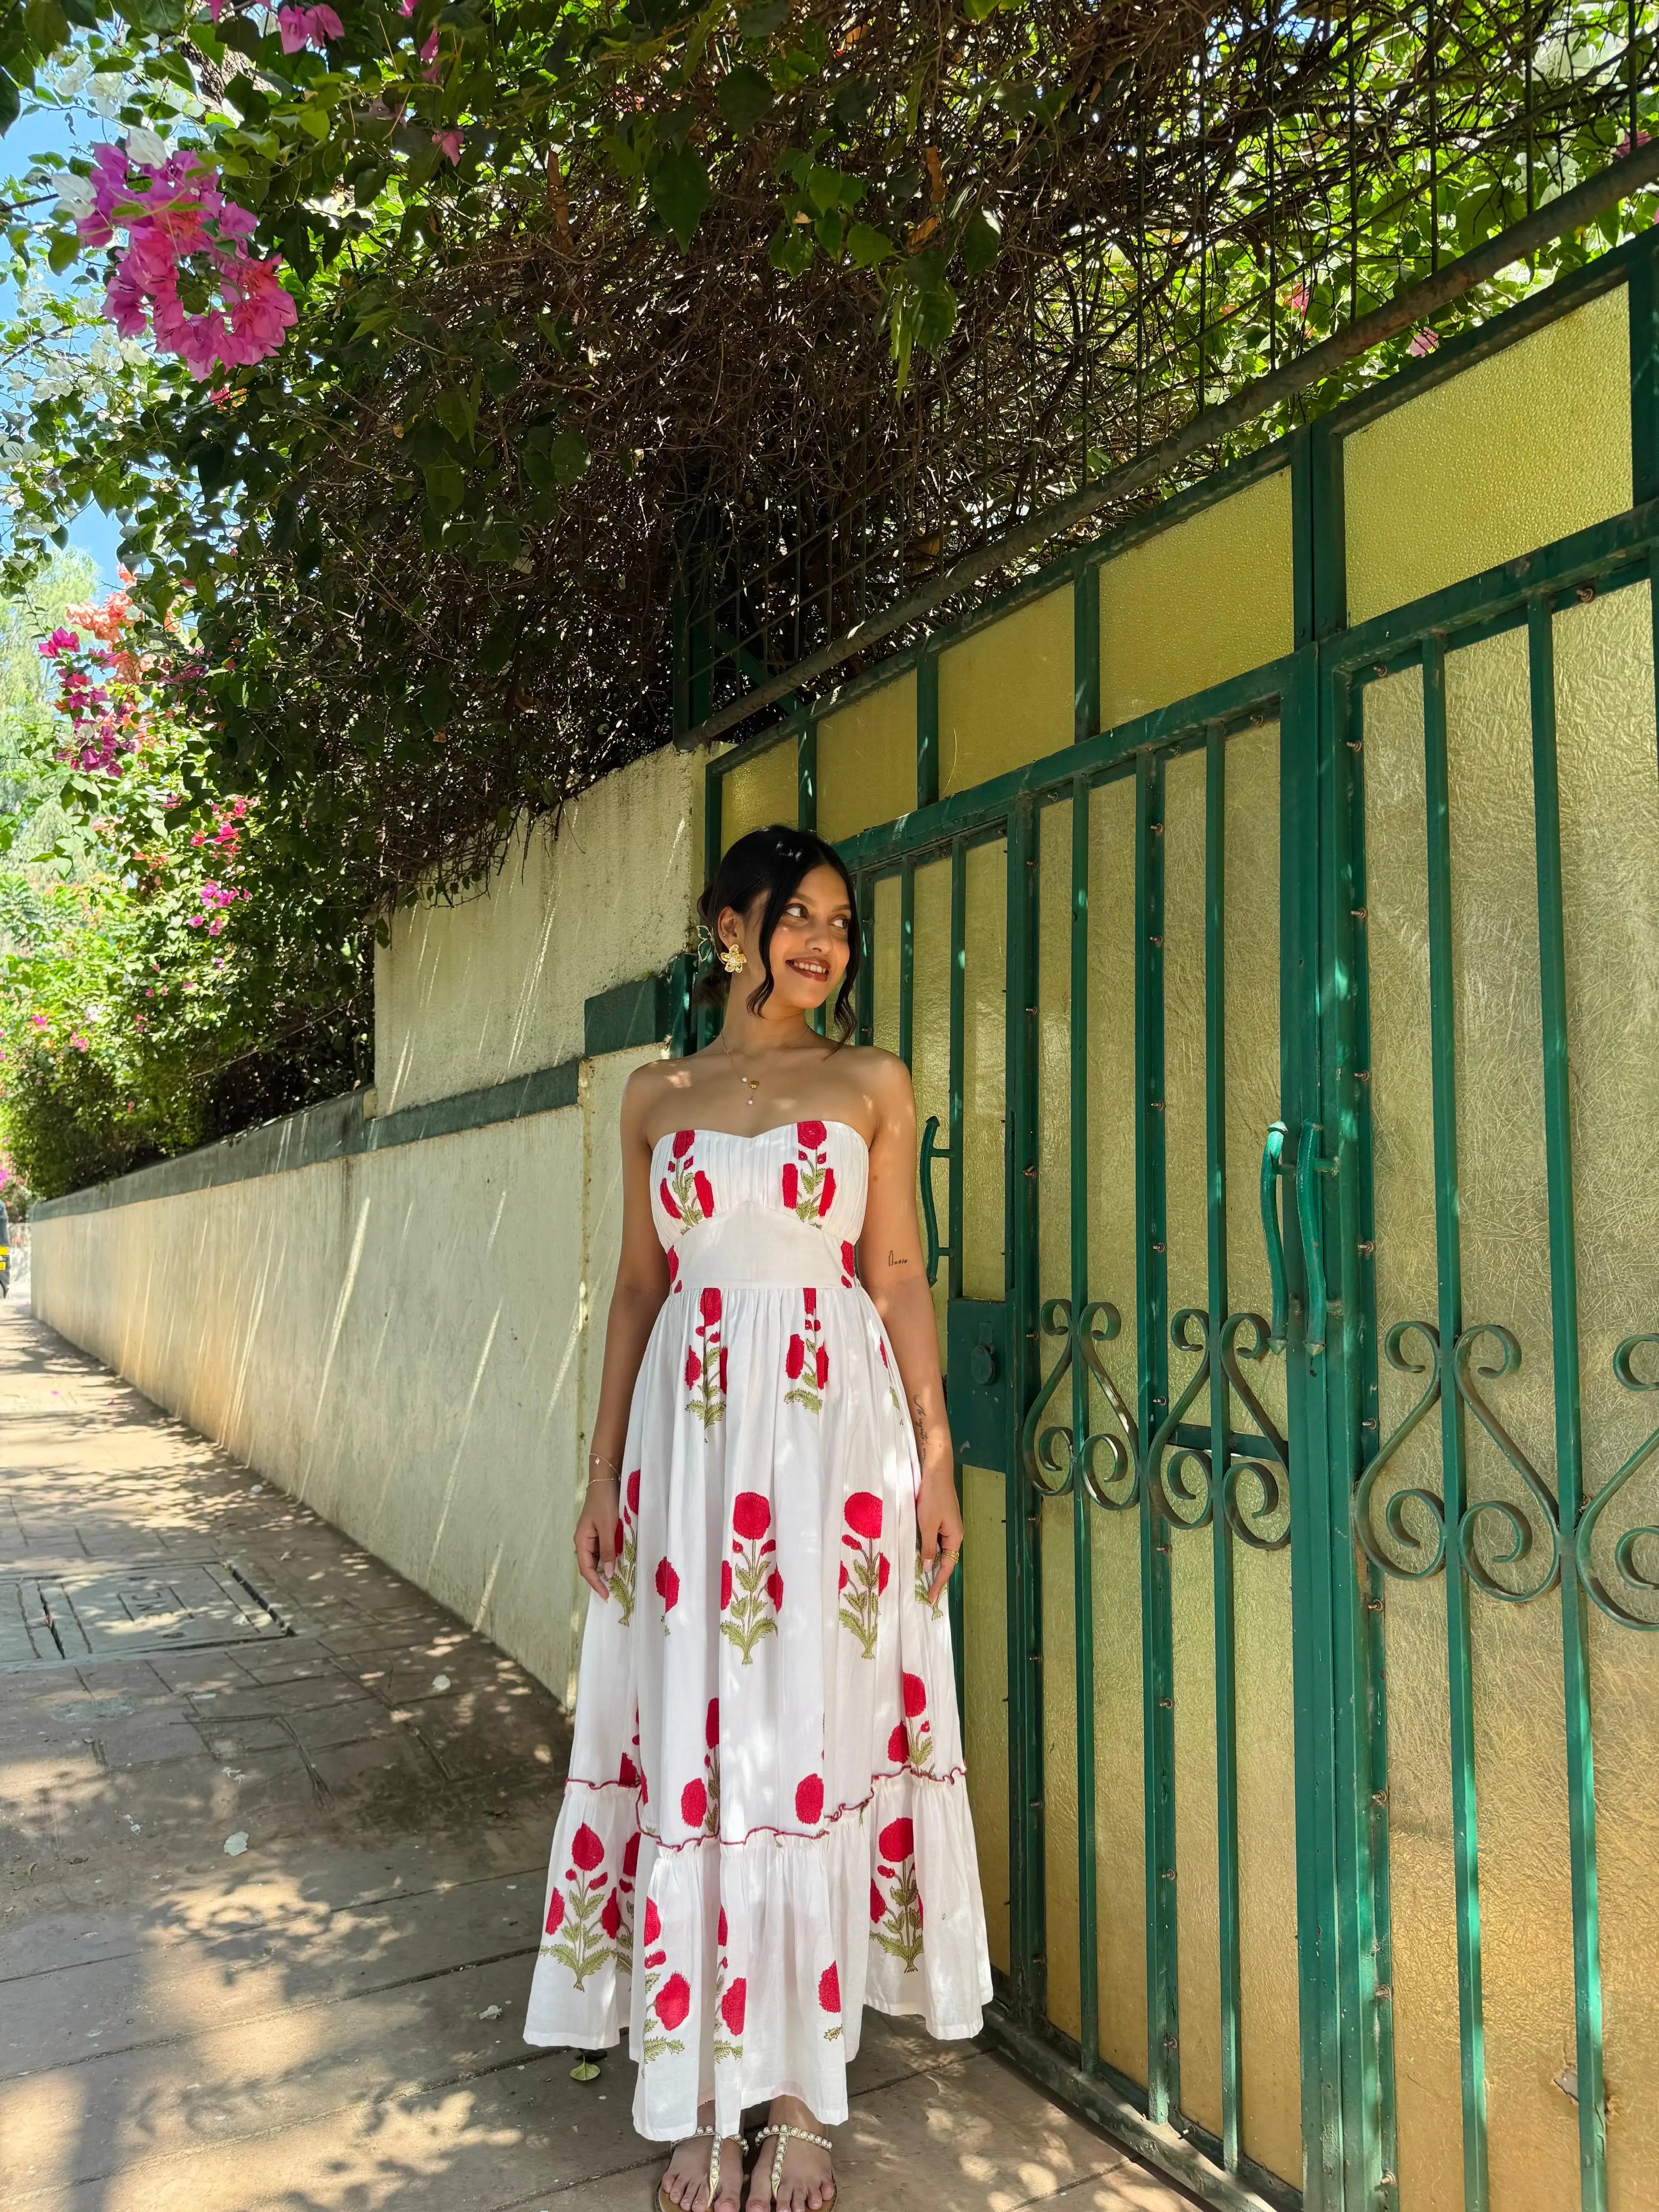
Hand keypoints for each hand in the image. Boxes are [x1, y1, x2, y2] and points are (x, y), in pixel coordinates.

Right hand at [574, 1479, 618, 1599]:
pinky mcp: (598, 1531)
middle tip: (613, 1592)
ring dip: (605, 1569)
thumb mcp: (608, 1527)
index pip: (586, 1569)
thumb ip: (608, 1550)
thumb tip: (608, 1573)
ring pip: (597, 1558)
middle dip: (600, 1579)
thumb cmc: (605, 1503)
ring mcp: (591, 1536)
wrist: (605, 1481)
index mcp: (581, 1541)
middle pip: (590, 1566)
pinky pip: (602, 1549)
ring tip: (618, 1580)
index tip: (606, 1596)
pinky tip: (619, 1561)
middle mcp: (583, 1541)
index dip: (596, 1584)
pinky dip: (609, 1557)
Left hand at [916, 1470, 963, 1606]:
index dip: (938, 1583)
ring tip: (919, 1577)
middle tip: (924, 1592)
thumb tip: (929, 1567)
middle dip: (936, 1576)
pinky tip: (918, 1553)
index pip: (947, 1566)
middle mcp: (954, 1534)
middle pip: (946, 1559)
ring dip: (931, 1562)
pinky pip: (935, 1539)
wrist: (936, 1471)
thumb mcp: (927, 1524)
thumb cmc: (932, 1498)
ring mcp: (948, 1526)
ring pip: (939, 1549)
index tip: (930, 1598)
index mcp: (955, 1537)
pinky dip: (928, 1549)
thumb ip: (928, 1547)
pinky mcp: (940, 1518)